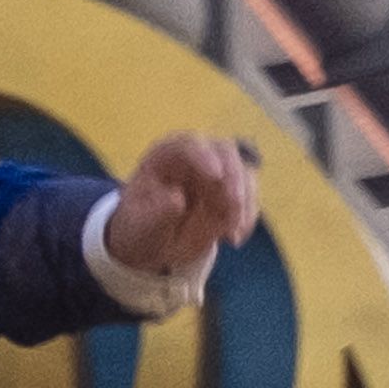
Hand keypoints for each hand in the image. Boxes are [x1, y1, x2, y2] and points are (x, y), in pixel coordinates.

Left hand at [97, 128, 256, 287]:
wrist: (151, 243)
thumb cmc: (139, 227)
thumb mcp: (139, 224)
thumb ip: (155, 212)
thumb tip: (177, 199)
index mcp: (166, 155)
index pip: (189, 144)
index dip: (205, 156)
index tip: (216, 176)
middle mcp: (195, 157)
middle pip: (225, 151)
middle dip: (234, 176)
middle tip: (235, 205)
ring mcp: (217, 173)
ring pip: (243, 173)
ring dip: (245, 201)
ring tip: (232, 234)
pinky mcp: (232, 193)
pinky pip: (248, 198)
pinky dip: (246, 217)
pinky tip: (234, 239)